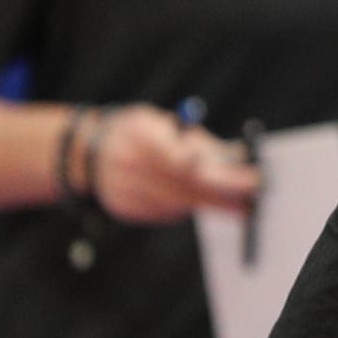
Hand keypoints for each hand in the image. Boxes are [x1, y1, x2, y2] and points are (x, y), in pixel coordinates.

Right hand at [93, 107, 258, 223]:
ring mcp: (126, 192)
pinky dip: (185, 205)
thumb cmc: (138, 133)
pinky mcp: (127, 210)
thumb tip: (239, 156)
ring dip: (208, 202)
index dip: (216, 172)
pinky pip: (167, 212)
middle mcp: (131, 167)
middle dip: (223, 194)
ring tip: (236, 202)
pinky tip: (191, 196)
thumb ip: (198, 142)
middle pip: (185, 188)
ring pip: (179, 204)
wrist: (84, 153)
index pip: (183, 160)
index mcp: (141, 138)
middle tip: (252, 200)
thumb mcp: (165, 124)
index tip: (248, 177)